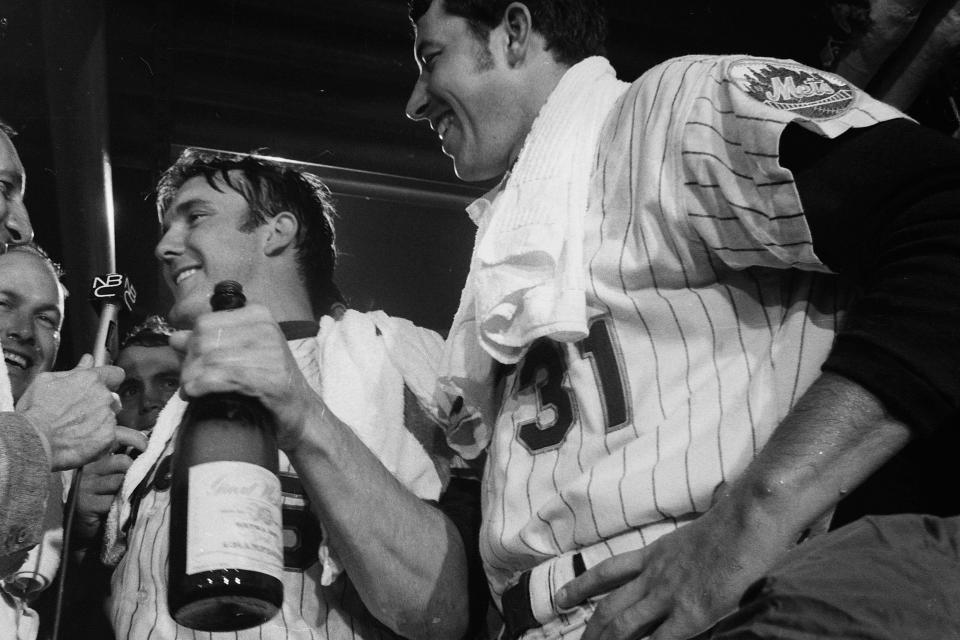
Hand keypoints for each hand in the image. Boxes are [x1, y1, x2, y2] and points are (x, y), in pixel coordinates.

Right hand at [16, 354, 139, 470]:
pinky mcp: (109, 436)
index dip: (110, 379)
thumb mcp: (46, 381)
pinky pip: (111, 435)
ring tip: (76, 428)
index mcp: (90, 380)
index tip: (106, 384)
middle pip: (112, 398)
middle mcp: (104, 397)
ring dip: (99, 420)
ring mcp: (108, 417)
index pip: (116, 374)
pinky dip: (99, 438)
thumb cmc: (35, 412)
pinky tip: (82, 439)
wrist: (34, 441)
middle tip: (79, 412)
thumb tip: (88, 360)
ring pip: (110, 417)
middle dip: (100, 402)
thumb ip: (74, 370)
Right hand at [73, 429, 147, 544]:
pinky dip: (120, 505)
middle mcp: (87, 468)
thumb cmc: (103, 496)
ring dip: (127, 490)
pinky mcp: (85, 504)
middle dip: (134, 472)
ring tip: (122, 496)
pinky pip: (113, 500)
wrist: (84, 526)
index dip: (134, 437)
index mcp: (94, 457)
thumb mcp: (113, 474)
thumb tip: (152, 447)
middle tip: (132, 483)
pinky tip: (114, 508)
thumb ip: (126, 459)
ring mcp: (85, 486)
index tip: (147, 446)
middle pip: (122, 462)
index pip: (115, 436)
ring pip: (120, 481)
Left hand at [169, 305, 320, 450]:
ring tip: (190, 390)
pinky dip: (202, 386)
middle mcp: (265, 329)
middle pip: (204, 341)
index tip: (189, 362)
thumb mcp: (241, 353)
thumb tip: (175, 337)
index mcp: (258, 315)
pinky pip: (221, 378)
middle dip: (188, 364)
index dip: (189, 344)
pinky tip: (195, 394)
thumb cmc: (270, 381)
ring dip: (191, 378)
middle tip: (188, 381)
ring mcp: (270, 353)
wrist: (301, 411)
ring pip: (209, 360)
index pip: (205, 322)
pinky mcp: (269, 378)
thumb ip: (209, 343)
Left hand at [555, 506, 791, 639]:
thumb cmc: (733, 522)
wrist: (748, 517)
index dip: (581, 587)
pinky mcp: (693, 613)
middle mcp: (655, 575)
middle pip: (610, 606)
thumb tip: (682, 565)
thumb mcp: (695, 536)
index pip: (608, 571)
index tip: (561, 599)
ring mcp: (670, 595)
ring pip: (624, 625)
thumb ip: (681, 556)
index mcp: (655, 554)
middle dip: (590, 630)